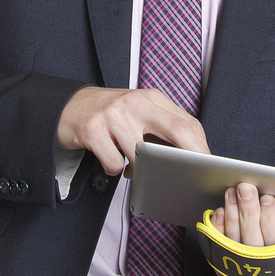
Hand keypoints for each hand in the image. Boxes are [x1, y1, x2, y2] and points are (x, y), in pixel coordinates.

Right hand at [56, 86, 208, 174]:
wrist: (66, 106)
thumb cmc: (110, 114)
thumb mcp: (139, 113)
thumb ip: (161, 128)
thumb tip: (189, 157)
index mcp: (151, 98)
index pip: (187, 122)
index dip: (201, 147)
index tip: (208, 165)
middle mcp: (135, 102)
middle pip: (177, 131)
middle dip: (191, 157)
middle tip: (195, 177)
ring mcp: (114, 114)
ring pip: (142, 154)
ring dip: (140, 169)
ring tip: (131, 165)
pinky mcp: (93, 129)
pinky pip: (113, 163)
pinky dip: (113, 169)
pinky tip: (108, 158)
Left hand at [209, 183, 274, 275]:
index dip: (272, 221)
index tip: (269, 200)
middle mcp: (262, 275)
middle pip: (252, 242)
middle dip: (248, 211)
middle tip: (246, 188)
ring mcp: (240, 273)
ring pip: (234, 241)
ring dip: (232, 213)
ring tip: (233, 192)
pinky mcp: (223, 267)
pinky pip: (217, 247)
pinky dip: (218, 228)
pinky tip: (220, 211)